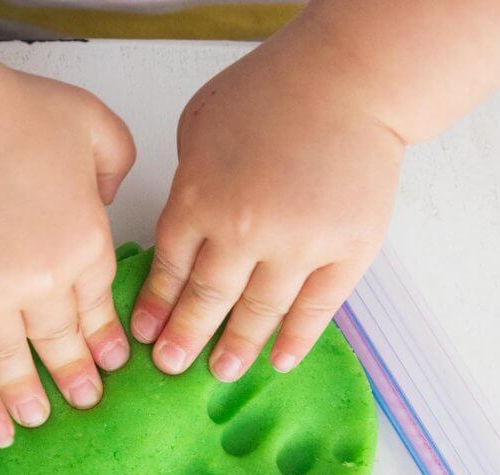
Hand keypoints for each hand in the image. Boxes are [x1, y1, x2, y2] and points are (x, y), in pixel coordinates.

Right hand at [0, 53, 134, 445]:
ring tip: (39, 421)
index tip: (112, 363)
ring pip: (16, 363)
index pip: (98, 309)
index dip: (105, 340)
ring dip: (30, 397)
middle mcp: (43, 285)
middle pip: (63, 342)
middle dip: (77, 377)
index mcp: (84, 246)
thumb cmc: (6, 112)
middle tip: (85, 402)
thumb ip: (116, 162)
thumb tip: (112, 198)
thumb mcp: (90, 123)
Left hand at [131, 26, 404, 379]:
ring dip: (237, 346)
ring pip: (259, 312)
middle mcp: (244, 232)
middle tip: (172, 366)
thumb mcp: (200, 126)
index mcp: (200, 200)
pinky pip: (316, 309)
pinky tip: (278, 362)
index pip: (171, 269)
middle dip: (185, 338)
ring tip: (221, 371)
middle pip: (207, 299)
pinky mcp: (346, 252)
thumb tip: (185, 231)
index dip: (157, 306)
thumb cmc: (273, 91)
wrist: (352, 77)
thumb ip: (188, 184)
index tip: (146, 335)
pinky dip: (295, 340)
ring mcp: (298, 246)